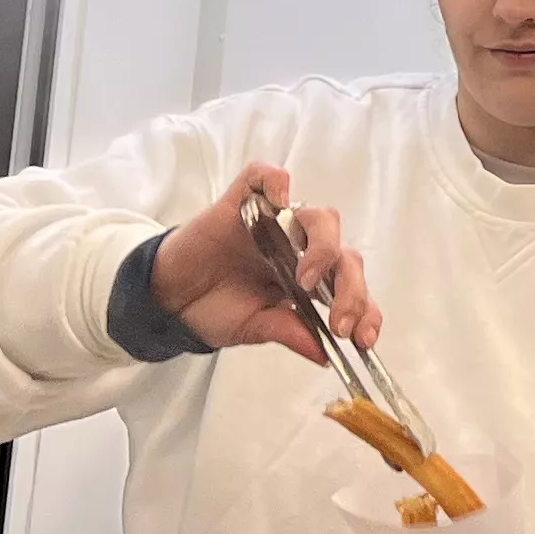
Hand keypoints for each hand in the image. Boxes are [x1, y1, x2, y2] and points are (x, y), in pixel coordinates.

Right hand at [148, 162, 381, 361]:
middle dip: (351, 289)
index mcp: (310, 280)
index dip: (365, 310)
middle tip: (338, 322)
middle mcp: (300, 248)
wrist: (169, 298)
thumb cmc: (215, 308)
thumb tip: (324, 356)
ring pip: (319, 217)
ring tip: (307, 279)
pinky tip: (279, 199)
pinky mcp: (241, 203)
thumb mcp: (254, 328)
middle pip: (344, 254)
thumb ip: (289, 333)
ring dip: (323, 246)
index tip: (364, 338)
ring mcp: (274, 223)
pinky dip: (276, 181)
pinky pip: (265, 177)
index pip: (351, 287)